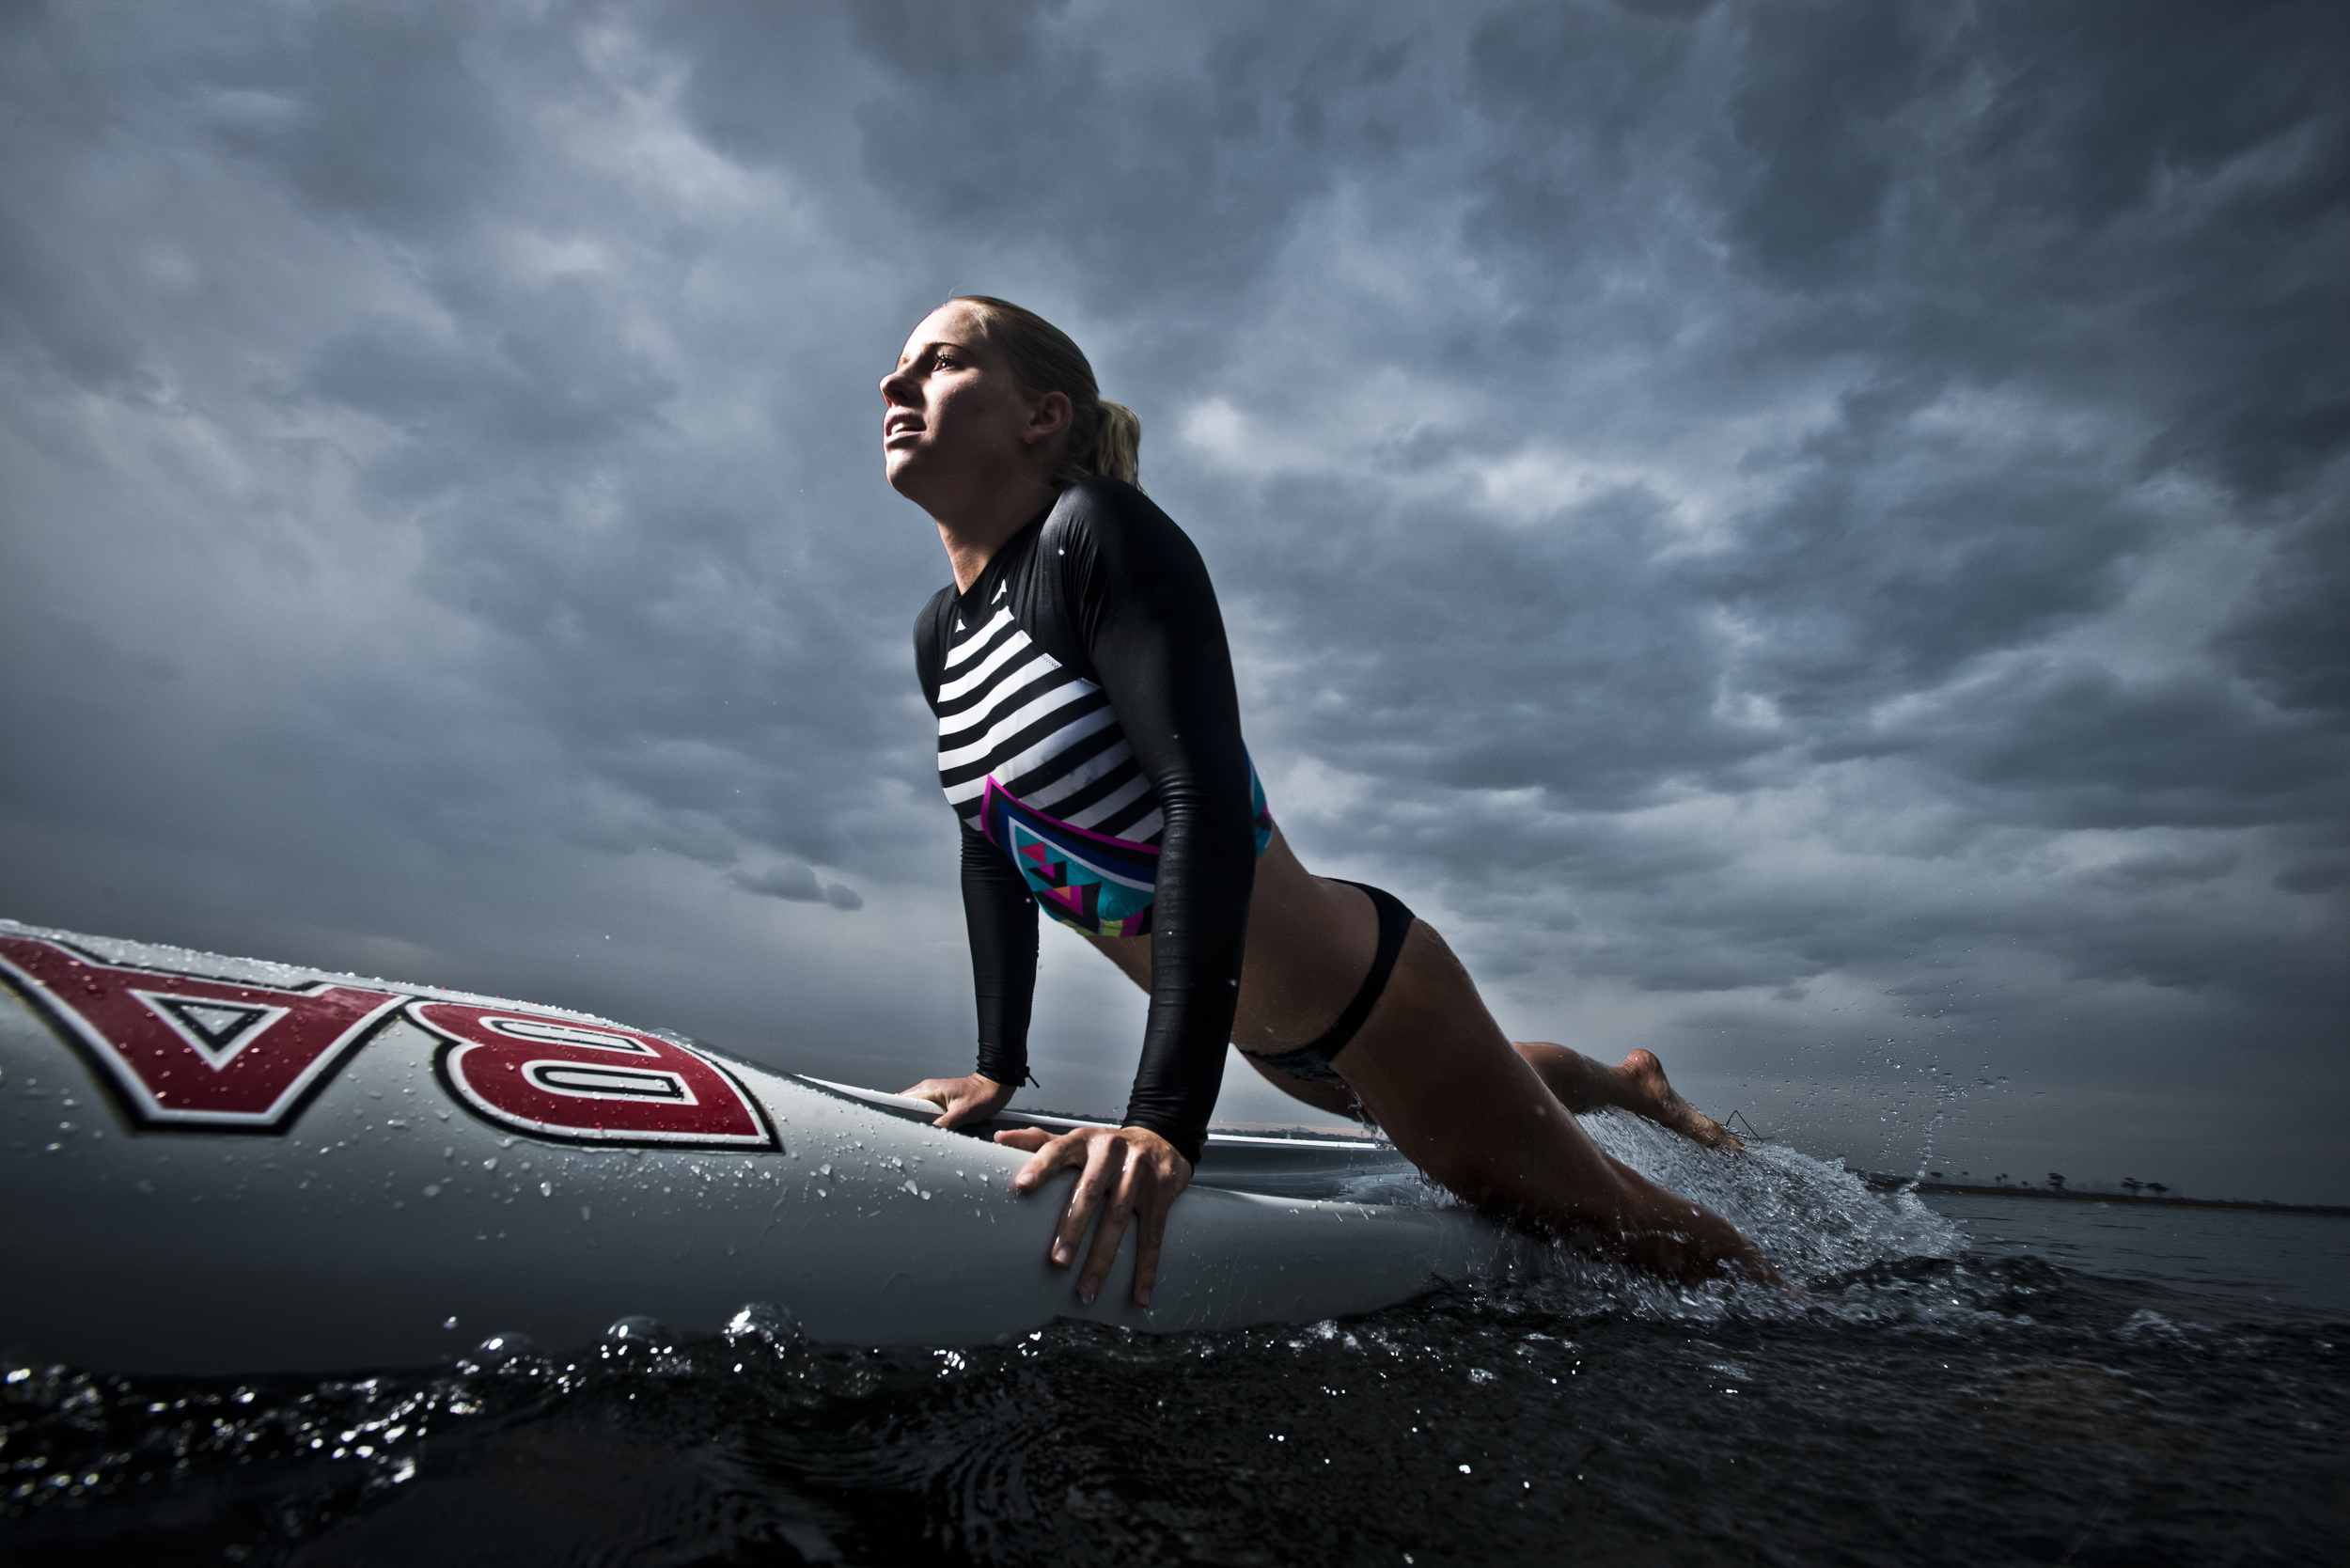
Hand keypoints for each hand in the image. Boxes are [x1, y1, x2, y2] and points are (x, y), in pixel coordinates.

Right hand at [901, 1073, 1014, 1129]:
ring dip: (918, 1125)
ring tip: (920, 1137)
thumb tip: (929, 1134)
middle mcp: (928, 1091)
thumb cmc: (983, 1095)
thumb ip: (945, 1123)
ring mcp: (934, 1097)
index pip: (901, 1101)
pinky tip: (932, 1133)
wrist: (996, 1087)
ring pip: (917, 1114)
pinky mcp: (941, 1104)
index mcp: (929, 1089)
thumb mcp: (963, 1112)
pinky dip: (928, 1124)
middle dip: (906, 1124)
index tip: (893, 1128)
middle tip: (908, 1138)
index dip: (894, 1114)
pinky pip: (928, 1115)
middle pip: (906, 1109)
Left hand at [993, 1124, 1191, 1306]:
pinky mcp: (1162, 1191)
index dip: (1040, 1167)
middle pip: (1088, 1192)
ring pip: (1119, 1217)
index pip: (1058, 1150)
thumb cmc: (1109, 1148)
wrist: (1162, 1138)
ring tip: (1087, 1289)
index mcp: (1084, 1141)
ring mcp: (1139, 1171)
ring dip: (1103, 1257)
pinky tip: (1140, 1294)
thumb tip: (999, 1138)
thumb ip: (1040, 1142)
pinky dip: (1147, 1267)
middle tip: (1058, 1261)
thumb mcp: (1078, 1140)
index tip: (1021, 1187)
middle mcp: (1111, 1152)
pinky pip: (1153, 1233)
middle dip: (1072, 1229)